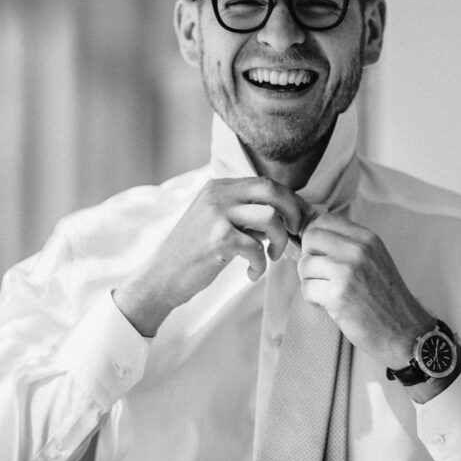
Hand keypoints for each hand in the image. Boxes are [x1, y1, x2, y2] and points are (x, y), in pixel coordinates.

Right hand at [114, 177, 310, 335]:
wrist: (161, 277)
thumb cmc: (195, 254)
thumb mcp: (219, 223)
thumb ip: (247, 215)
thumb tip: (288, 215)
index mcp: (219, 187)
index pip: (266, 183)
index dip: (290, 201)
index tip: (299, 221)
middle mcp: (217, 194)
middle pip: (272, 190)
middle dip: (293, 212)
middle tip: (294, 235)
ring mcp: (216, 214)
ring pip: (270, 216)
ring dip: (278, 240)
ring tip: (270, 257)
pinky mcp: (217, 238)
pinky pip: (256, 247)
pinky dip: (260, 264)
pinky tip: (252, 273)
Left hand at [296, 213, 434, 368]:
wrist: (404, 332)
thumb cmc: (386, 298)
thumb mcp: (374, 259)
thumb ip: (349, 245)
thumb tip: (311, 236)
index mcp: (367, 238)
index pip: (324, 220)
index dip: (315, 236)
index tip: (318, 252)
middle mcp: (358, 250)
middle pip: (310, 238)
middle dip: (308, 256)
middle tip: (320, 273)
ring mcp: (347, 272)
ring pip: (305, 265)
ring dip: (309, 280)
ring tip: (326, 291)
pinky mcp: (337, 295)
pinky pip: (306, 288)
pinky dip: (311, 299)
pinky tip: (327, 304)